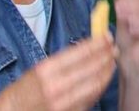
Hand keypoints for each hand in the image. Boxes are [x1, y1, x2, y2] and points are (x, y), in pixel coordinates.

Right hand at [0, 35, 115, 110]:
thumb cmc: (24, 91)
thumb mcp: (38, 70)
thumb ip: (62, 60)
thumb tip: (88, 47)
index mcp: (46, 70)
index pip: (80, 53)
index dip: (97, 43)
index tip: (106, 36)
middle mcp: (56, 86)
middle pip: (92, 68)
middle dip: (106, 55)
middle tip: (114, 47)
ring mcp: (64, 102)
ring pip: (95, 83)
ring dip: (107, 70)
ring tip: (112, 61)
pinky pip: (91, 98)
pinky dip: (100, 85)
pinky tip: (104, 77)